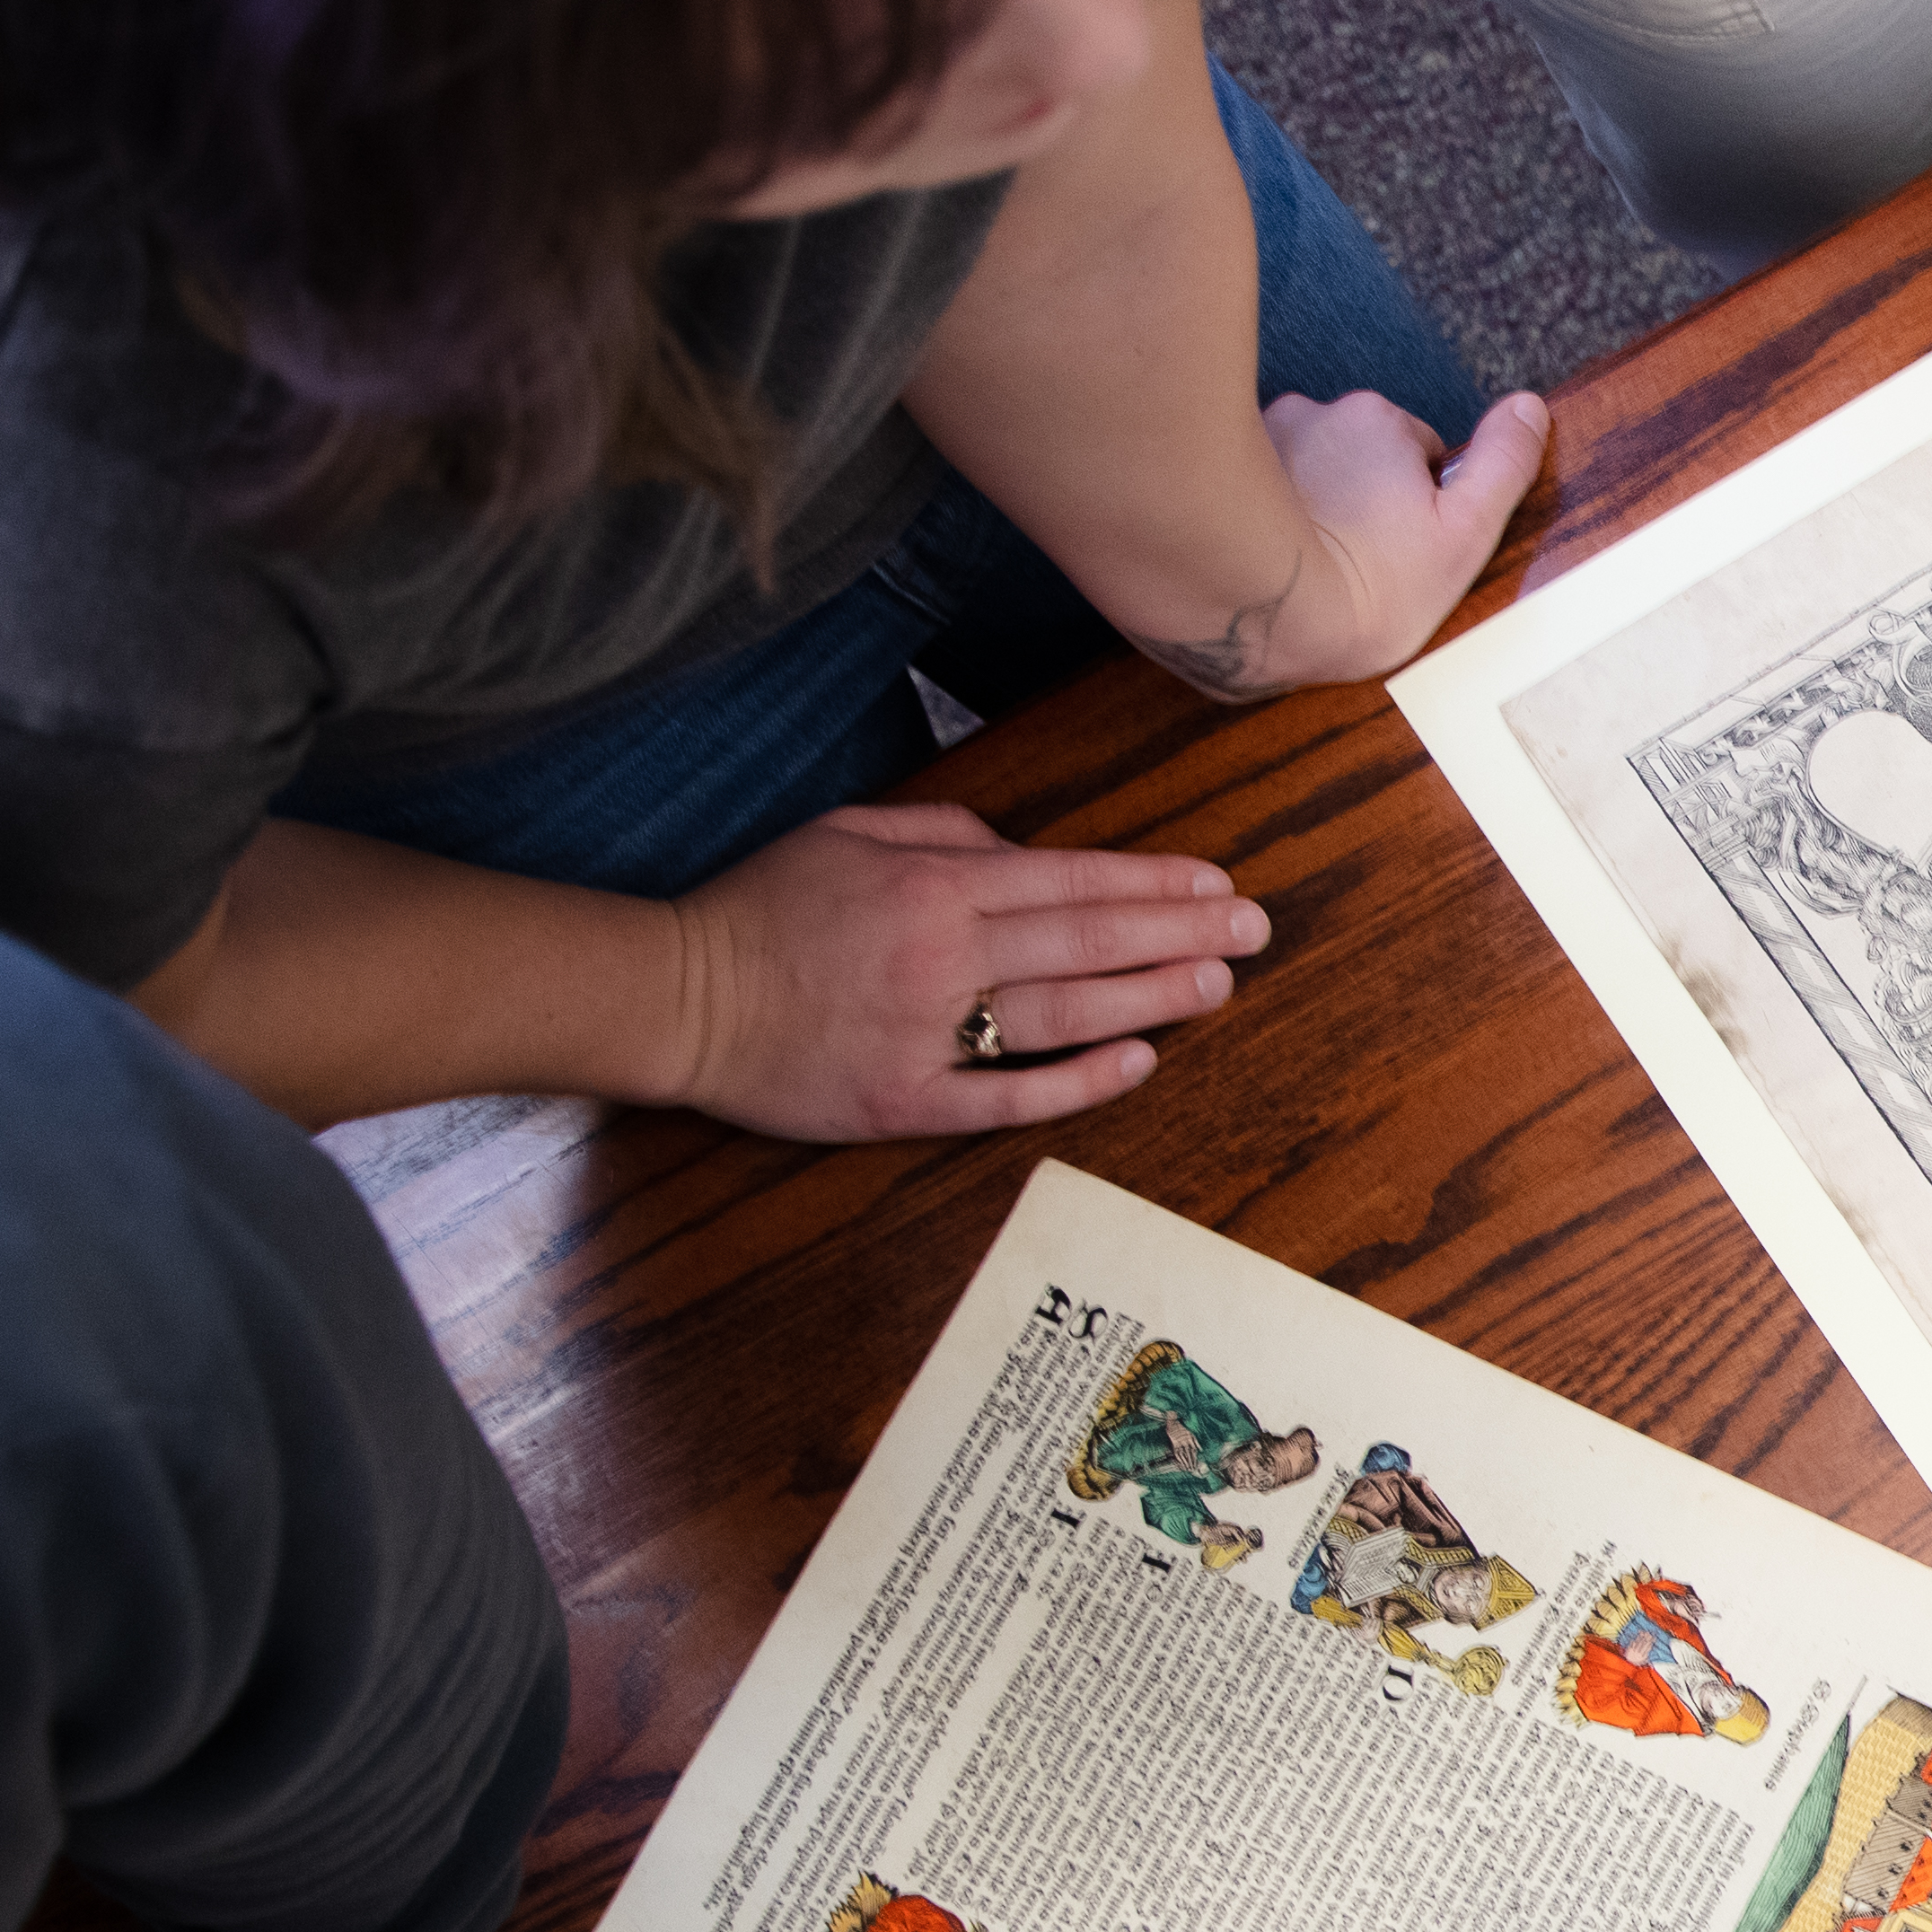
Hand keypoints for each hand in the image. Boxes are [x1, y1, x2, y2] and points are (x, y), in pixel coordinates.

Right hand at [657, 801, 1274, 1139]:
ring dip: (1152, 998)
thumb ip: (942, 831)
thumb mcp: (847, 833)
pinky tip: (1138, 1061)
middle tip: (1254, 931)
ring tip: (1218, 985)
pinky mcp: (905, 1100)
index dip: (1154, 884)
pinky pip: (1010, 1094)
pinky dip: (1079, 1077)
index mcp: (933, 886)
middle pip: (1088, 943)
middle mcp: (943, 955)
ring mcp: (928, 1033)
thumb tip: (1022, 848)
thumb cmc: (761, 907)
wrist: (677, 994)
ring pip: (1065, 1012)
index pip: (1073, 881)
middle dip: (1182, 935)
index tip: (1217, 885)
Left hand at [1176, 383, 1549, 699]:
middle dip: (1361, 493)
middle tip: (1360, 560)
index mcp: (1378, 421)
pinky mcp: (1213, 473)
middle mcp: (1314, 414)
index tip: (1406, 548)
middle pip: (1356, 452)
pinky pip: (1253, 485)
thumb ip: (1504, 465)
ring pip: (1303, 466)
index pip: (1416, 449)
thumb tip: (1531, 406)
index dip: (1420, 500)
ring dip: (1310, 501)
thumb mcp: (1466, 533)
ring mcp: (1258, 442)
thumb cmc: (1370, 584)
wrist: (1263, 613)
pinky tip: (1270, 554)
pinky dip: (1263, 510)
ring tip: (1311, 561)